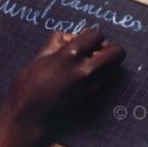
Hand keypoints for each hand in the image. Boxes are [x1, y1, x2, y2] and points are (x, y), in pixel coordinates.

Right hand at [0, 28, 124, 146]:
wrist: (30, 110)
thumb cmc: (30, 81)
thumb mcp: (42, 54)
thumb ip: (58, 42)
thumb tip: (71, 37)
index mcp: (72, 54)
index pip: (97, 35)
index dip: (91, 36)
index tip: (83, 39)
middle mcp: (87, 69)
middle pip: (117, 52)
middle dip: (109, 48)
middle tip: (95, 50)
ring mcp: (91, 84)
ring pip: (114, 67)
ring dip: (105, 62)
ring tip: (88, 64)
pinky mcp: (91, 95)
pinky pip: (104, 80)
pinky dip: (98, 75)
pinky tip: (81, 78)